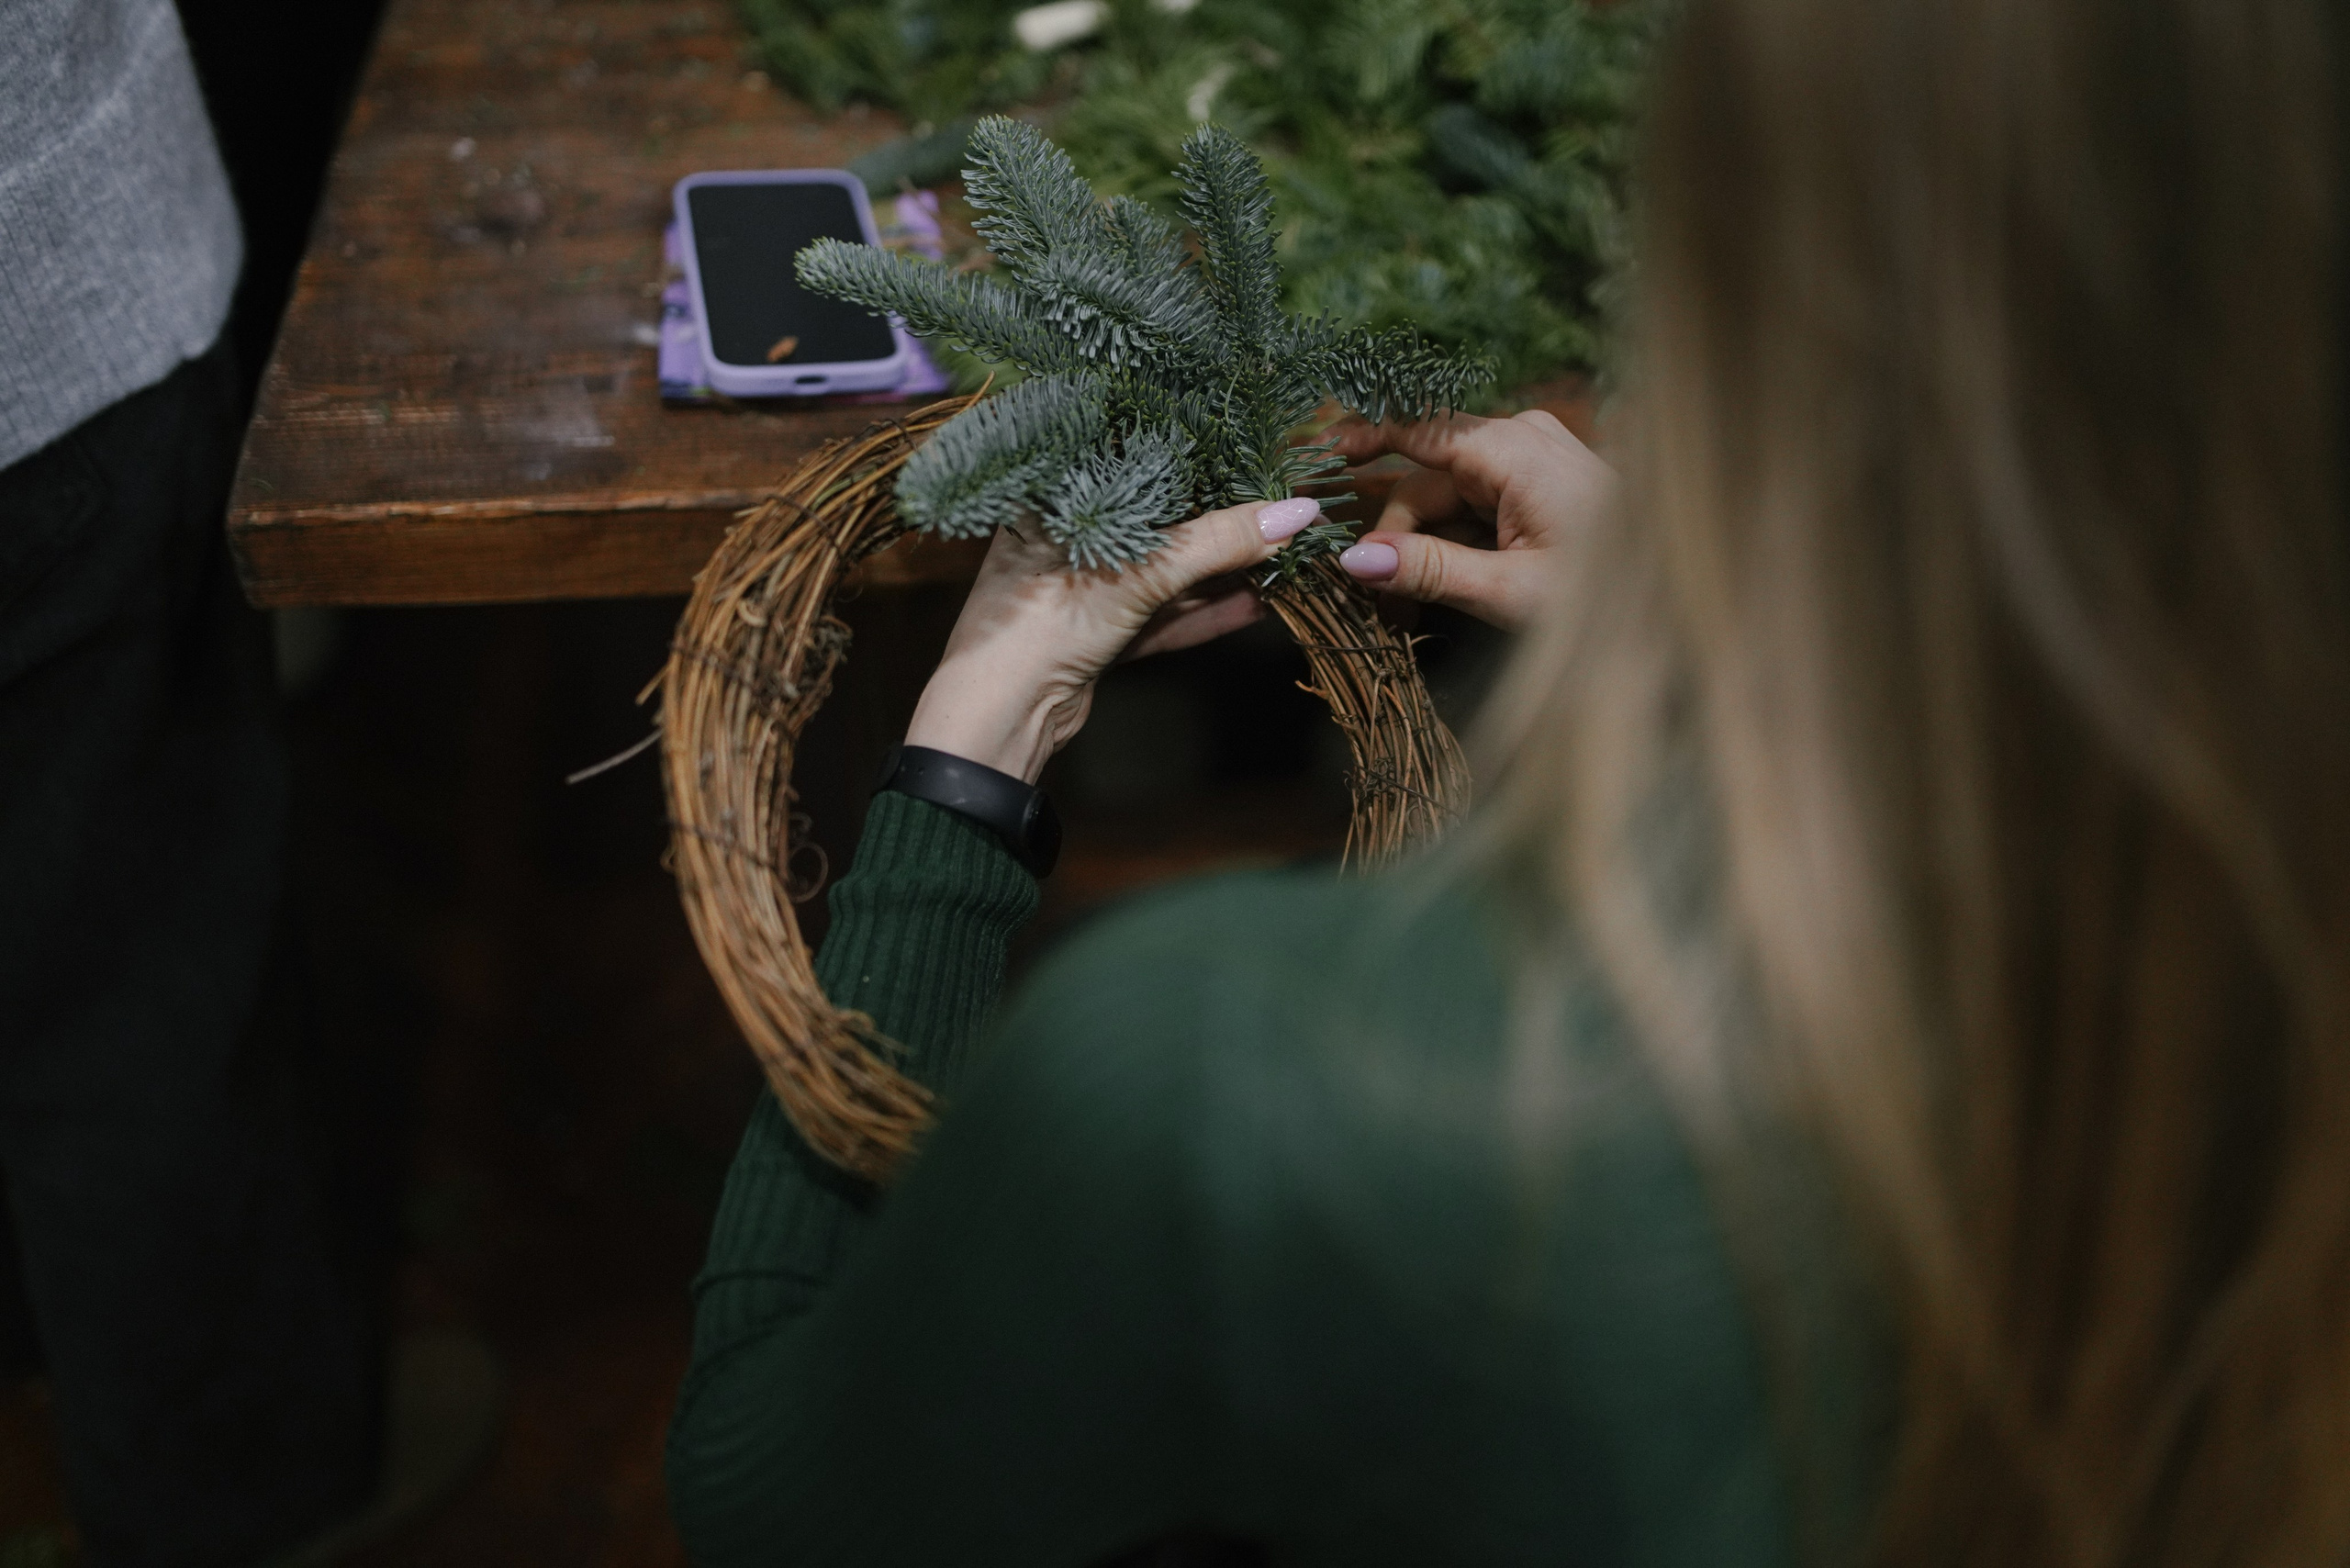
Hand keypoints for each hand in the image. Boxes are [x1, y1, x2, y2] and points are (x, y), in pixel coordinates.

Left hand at [904, 496, 1323, 782]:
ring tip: (1280, 555)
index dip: (1190, 456)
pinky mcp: (1098, 634)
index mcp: (1054, 498)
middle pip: (1155, 520)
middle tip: (1278, 506)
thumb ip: (1218, 542)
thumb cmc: (1043, 622)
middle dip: (1216, 521)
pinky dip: (1203, 613)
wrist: (1002, 717)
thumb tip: (1298, 514)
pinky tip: (1254, 604)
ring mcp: (1081, 588)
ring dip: (1218, 571)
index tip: (1249, 450)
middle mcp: (1065, 537)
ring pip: (1162, 573)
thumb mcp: (1138, 573)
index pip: (1131, 461)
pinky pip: (1159, 615)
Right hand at [1325, 409, 1615, 629]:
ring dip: (1420, 550)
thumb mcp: (1512, 592)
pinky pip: (1474, 509)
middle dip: (1395, 539)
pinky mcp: (1537, 487)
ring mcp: (1531, 461)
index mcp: (1514, 449)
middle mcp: (1519, 440)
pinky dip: (1451, 547)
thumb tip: (1352, 561)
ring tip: (1401, 612)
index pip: (1417, 429)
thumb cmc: (1611, 597)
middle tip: (1375, 606)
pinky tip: (1436, 591)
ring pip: (1446, 500)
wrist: (1684, 602)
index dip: (1360, 439)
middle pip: (1426, 482)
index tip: (1312, 454)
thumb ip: (1431, 571)